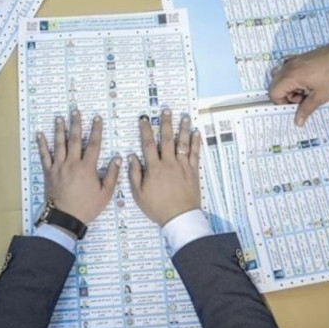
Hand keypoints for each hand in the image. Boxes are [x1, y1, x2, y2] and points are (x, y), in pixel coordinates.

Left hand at [37, 111, 121, 223]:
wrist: (65, 218)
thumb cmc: (86, 207)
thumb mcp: (105, 194)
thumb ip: (112, 175)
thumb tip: (117, 159)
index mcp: (87, 167)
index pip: (93, 144)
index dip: (96, 130)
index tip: (97, 118)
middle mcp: (72, 163)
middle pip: (74, 139)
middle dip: (76, 124)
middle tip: (76, 111)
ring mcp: (59, 167)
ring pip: (59, 144)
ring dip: (59, 129)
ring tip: (60, 117)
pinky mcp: (49, 172)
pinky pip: (44, 156)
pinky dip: (42, 144)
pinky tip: (40, 135)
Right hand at [129, 110, 201, 225]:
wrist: (179, 217)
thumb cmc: (157, 207)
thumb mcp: (139, 194)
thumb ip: (135, 174)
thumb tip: (132, 157)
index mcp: (154, 168)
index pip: (148, 144)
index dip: (145, 130)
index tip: (144, 119)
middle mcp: (169, 163)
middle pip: (167, 139)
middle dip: (166, 123)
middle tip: (166, 110)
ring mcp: (182, 166)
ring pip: (183, 143)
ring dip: (183, 128)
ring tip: (184, 116)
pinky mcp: (193, 171)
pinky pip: (195, 153)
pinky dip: (196, 142)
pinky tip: (196, 133)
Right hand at [268, 40, 328, 125]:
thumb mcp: (321, 96)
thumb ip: (306, 109)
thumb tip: (298, 121)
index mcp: (290, 76)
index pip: (273, 93)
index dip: (283, 103)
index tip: (298, 105)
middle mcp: (288, 66)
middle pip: (275, 85)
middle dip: (286, 95)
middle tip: (304, 98)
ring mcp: (294, 60)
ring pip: (282, 77)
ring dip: (290, 86)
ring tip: (307, 89)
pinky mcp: (301, 57)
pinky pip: (289, 69)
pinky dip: (294, 77)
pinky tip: (308, 80)